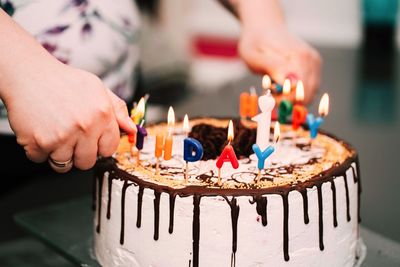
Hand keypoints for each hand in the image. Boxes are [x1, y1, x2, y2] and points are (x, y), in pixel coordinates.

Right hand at [4, 61, 135, 172]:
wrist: (29, 73)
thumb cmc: (64, 81)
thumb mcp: (98, 88)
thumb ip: (118, 110)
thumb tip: (133, 130)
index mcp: (102, 114)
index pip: (109, 149)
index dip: (100, 146)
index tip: (92, 141)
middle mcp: (84, 127)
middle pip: (87, 162)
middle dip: (80, 154)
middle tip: (71, 137)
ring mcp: (61, 136)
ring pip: (64, 165)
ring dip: (58, 154)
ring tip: (55, 133)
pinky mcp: (38, 142)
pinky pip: (41, 159)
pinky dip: (38, 150)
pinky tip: (40, 131)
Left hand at [239, 23, 320, 103]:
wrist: (264, 27)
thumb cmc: (255, 42)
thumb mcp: (255, 56)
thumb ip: (273, 67)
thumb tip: (292, 82)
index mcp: (299, 57)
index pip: (301, 92)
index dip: (285, 101)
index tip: (269, 97)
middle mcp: (311, 60)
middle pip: (307, 95)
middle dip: (288, 100)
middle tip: (270, 93)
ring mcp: (315, 63)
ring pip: (309, 94)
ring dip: (291, 97)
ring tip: (273, 86)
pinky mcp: (314, 66)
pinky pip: (309, 88)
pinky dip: (295, 92)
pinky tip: (281, 84)